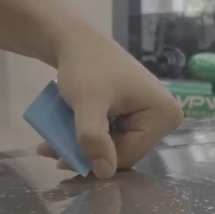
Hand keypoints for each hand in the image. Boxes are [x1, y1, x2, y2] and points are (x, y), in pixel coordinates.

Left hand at [37, 33, 182, 178]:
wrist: (74, 40)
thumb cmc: (85, 67)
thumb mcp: (88, 103)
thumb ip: (94, 137)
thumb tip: (105, 173)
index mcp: (164, 114)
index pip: (128, 154)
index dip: (95, 161)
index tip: (60, 160)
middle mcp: (164, 116)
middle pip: (121, 151)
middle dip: (86, 155)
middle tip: (50, 152)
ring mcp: (149, 113)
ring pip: (112, 145)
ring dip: (82, 148)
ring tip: (50, 146)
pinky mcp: (135, 110)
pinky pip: (111, 133)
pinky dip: (87, 135)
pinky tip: (62, 136)